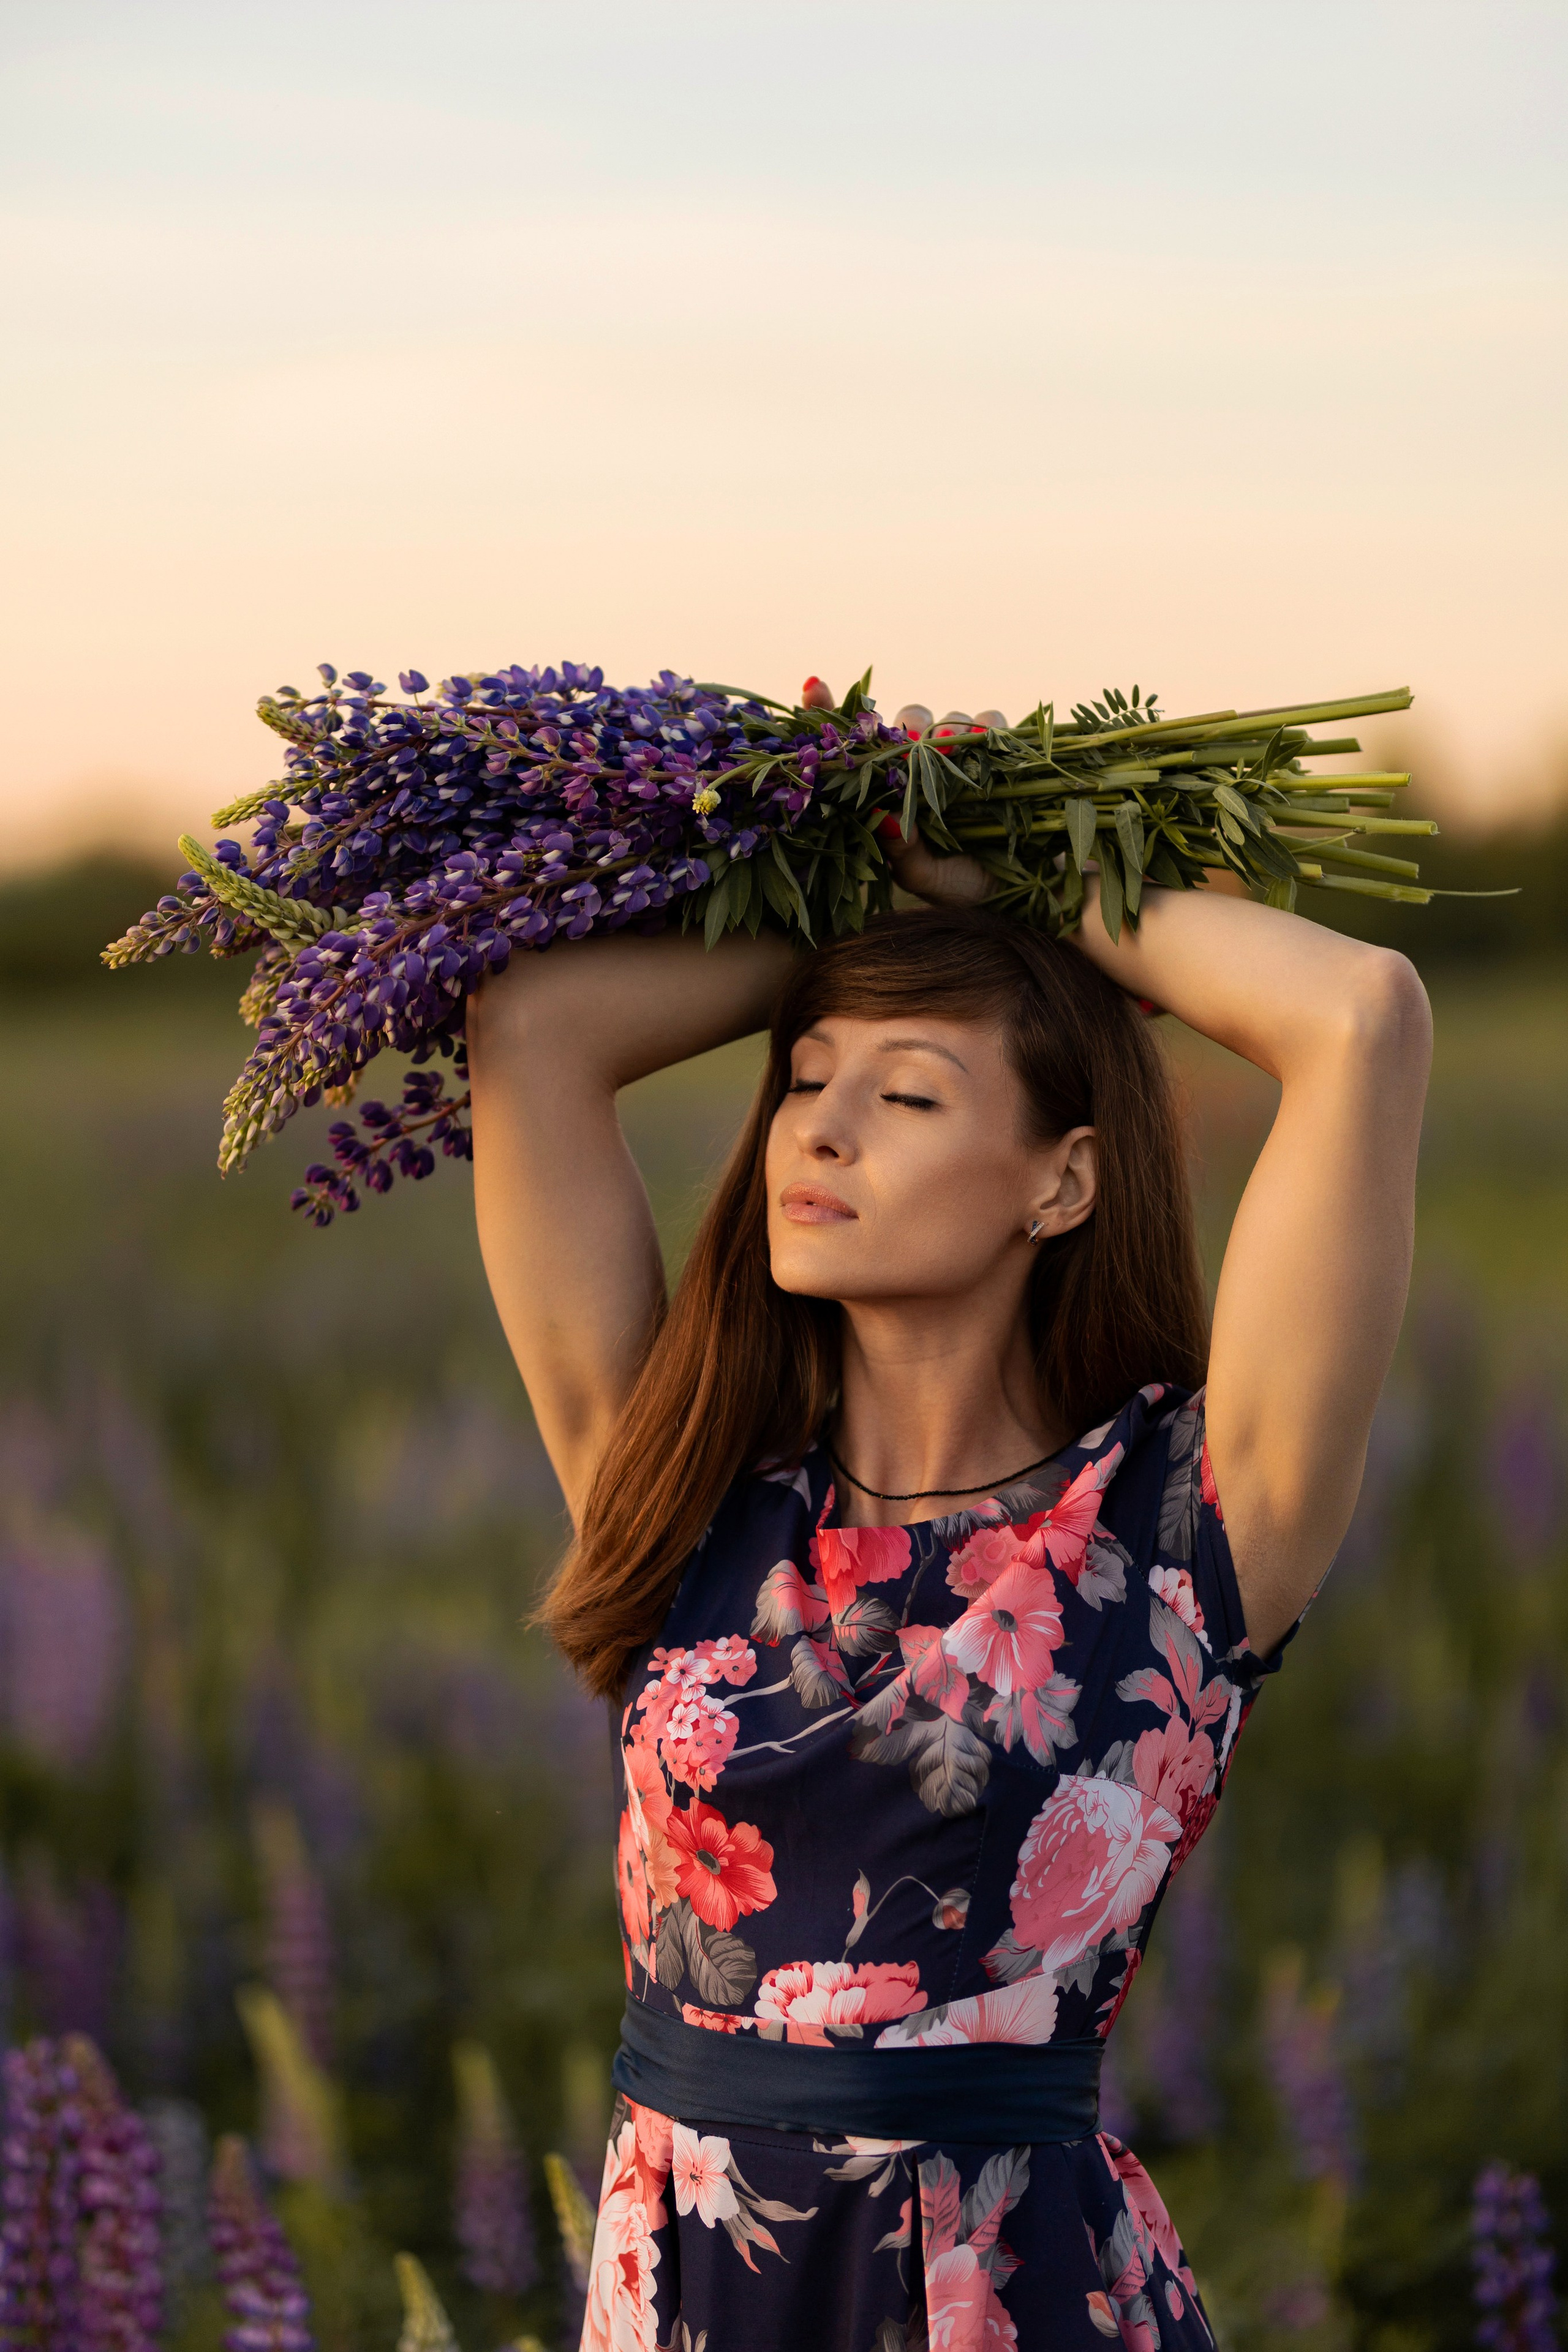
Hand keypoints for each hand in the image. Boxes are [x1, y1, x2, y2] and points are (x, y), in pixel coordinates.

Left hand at [802, 676, 996, 907]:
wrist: (1018, 890)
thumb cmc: (960, 887)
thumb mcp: (924, 876)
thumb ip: (902, 850)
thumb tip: (880, 817)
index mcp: (892, 791)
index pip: (856, 745)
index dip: (830, 711)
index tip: (813, 688)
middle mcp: (924, 767)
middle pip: (908, 723)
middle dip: (908, 727)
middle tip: (912, 744)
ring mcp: (962, 757)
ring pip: (948, 718)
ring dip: (949, 728)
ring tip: (950, 750)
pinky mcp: (1000, 752)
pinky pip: (992, 724)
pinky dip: (988, 726)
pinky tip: (988, 738)